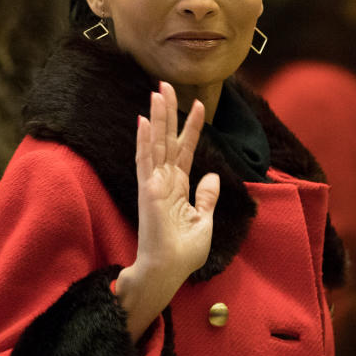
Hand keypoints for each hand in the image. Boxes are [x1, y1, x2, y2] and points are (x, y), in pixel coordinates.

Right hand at [116, 82, 219, 340]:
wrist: (168, 272)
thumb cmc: (183, 253)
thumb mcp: (204, 221)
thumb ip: (206, 198)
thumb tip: (212, 177)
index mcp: (178, 187)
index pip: (185, 149)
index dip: (191, 126)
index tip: (198, 103)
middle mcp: (164, 180)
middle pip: (168, 139)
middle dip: (169, 111)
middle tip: (167, 84)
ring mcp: (154, 184)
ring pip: (156, 143)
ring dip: (157, 117)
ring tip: (157, 91)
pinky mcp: (147, 191)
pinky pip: (145, 161)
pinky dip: (145, 140)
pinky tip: (144, 120)